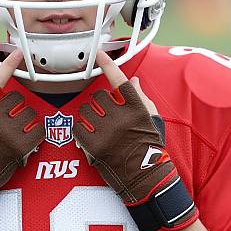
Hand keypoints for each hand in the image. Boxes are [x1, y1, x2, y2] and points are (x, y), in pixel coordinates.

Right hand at [0, 50, 44, 230]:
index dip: (8, 64)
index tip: (17, 52)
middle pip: (17, 98)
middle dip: (16, 107)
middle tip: (9, 119)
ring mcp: (7, 130)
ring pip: (29, 112)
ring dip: (26, 119)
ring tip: (16, 131)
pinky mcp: (20, 145)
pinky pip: (38, 130)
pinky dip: (36, 133)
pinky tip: (26, 139)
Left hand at [73, 51, 197, 230]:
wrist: (146, 177)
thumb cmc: (151, 147)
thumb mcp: (152, 119)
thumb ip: (141, 98)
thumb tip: (133, 81)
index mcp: (137, 108)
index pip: (120, 80)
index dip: (109, 64)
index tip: (99, 53)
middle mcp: (121, 118)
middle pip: (99, 97)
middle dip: (100, 104)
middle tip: (105, 115)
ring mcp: (106, 132)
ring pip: (86, 111)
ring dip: (89, 116)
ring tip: (98, 127)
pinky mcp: (94, 145)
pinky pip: (78, 128)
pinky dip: (81, 130)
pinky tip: (91, 136)